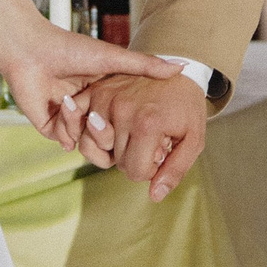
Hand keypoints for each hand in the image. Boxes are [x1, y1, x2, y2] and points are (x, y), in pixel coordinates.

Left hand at [1, 26, 177, 152]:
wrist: (31, 51)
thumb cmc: (71, 49)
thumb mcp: (115, 59)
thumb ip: (147, 66)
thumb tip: (183, 67)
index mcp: (106, 95)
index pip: (128, 121)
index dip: (138, 128)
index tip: (148, 131)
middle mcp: (91, 109)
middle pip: (111, 137)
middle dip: (116, 138)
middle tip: (120, 133)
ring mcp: (72, 120)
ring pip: (90, 142)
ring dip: (87, 128)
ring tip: (76, 102)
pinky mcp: (52, 126)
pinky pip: (67, 141)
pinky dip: (68, 130)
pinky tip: (64, 106)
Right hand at [78, 68, 209, 200]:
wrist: (178, 71)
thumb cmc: (186, 107)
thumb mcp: (193, 139)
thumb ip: (175, 170)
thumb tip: (154, 196)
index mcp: (147, 124)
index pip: (135, 171)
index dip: (149, 170)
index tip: (160, 154)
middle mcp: (122, 110)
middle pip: (115, 161)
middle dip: (132, 157)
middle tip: (148, 140)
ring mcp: (105, 98)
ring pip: (92, 146)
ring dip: (108, 147)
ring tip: (127, 134)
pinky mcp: (95, 90)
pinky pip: (74, 121)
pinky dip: (82, 131)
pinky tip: (96, 132)